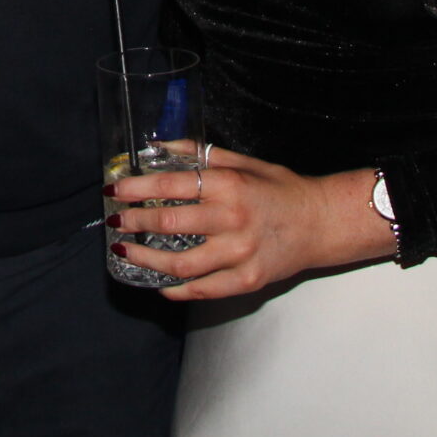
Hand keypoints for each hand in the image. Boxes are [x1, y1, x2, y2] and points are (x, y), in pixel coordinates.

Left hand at [110, 146, 395, 300]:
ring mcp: (240, 254)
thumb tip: (160, 146)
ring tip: (127, 252)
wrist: (321, 222)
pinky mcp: (247, 280)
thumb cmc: (280, 188)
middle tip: (116, 222)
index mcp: (229, 185)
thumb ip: (201, 155)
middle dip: (135, 222)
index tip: (115, 191)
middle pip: (169, 224)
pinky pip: (203, 289)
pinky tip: (160, 285)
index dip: (136, 189)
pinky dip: (177, 290)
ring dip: (146, 259)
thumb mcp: (243, 162)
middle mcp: (232, 219)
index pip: (169, 186)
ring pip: (180, 264)